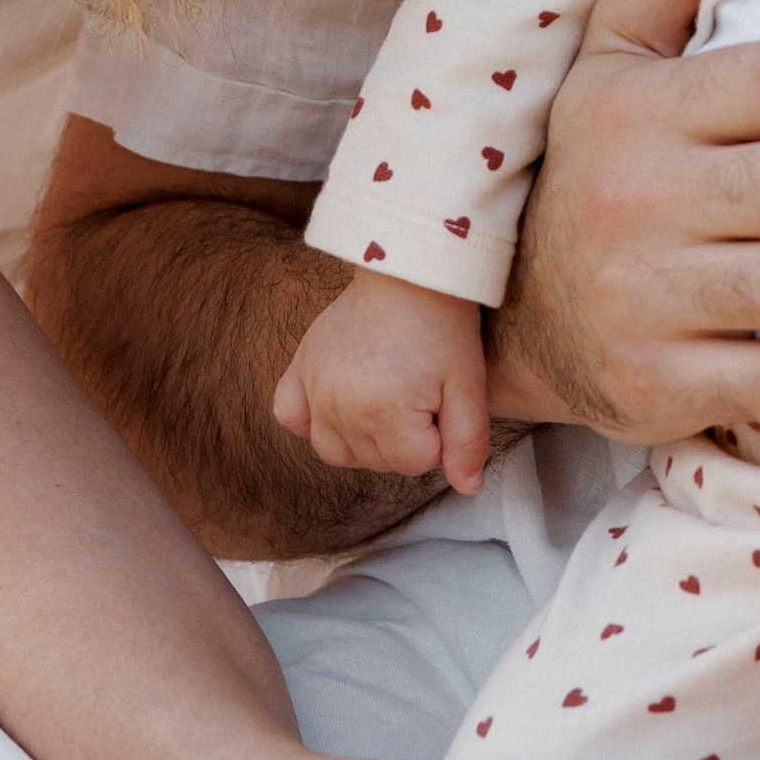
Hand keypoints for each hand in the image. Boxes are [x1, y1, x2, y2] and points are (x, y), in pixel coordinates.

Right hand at [275, 272, 489, 496]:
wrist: (407, 271)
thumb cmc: (443, 326)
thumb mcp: (469, 384)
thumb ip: (468, 442)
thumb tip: (468, 489)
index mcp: (384, 413)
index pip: (415, 464)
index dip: (438, 438)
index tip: (444, 400)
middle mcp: (340, 407)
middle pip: (377, 461)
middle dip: (406, 439)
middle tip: (421, 393)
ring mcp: (314, 387)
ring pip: (335, 451)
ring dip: (363, 439)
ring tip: (387, 401)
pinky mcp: (300, 368)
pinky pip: (290, 417)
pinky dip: (310, 420)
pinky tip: (339, 405)